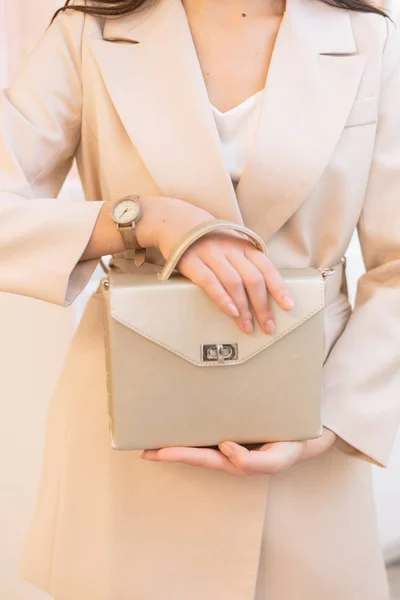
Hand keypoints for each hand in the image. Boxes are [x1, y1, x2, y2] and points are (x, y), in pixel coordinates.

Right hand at [136, 196, 293, 334]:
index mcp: (244, 246)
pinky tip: (230, 311)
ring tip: (248, 326)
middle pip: (253, 279)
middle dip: (262, 306)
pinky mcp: (191, 261)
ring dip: (244, 308)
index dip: (279, 288)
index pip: (267, 268)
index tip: (288, 307)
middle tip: (268, 326)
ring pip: (234, 282)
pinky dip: (222, 298)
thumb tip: (265, 294)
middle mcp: (230, 248)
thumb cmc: (208, 239)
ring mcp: (211, 254)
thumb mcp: (232, 245)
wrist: (174, 220)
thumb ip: (246, 263)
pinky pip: (209, 281)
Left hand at [141, 429, 335, 475]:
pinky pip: (205, 431)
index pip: (205, 460)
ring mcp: (227, 441)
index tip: (171, 448)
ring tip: (151, 439)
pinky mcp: (229, 428)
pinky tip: (175, 422)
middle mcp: (227, 453)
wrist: (304, 436)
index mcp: (236, 461)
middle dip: (170, 453)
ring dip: (174, 443)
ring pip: (196, 443)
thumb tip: (225, 448)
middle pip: (194, 454)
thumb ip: (253, 462)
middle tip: (146, 451)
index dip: (189, 455)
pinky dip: (188, 429)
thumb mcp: (277, 459)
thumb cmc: (288, 447)